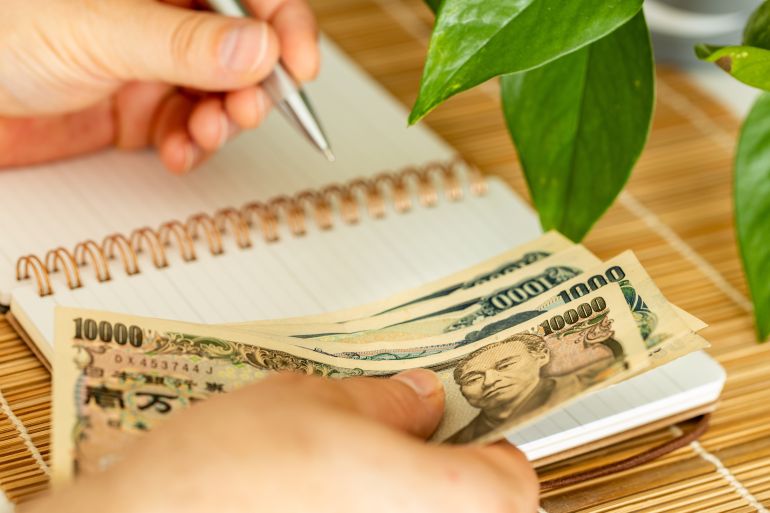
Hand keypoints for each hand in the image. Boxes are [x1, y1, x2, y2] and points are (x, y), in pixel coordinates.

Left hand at [0, 0, 318, 171]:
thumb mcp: (99, 30)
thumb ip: (183, 43)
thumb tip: (259, 48)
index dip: (283, 23)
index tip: (299, 63)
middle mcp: (162, 16)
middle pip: (243, 46)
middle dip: (254, 82)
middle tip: (247, 107)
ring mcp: (153, 62)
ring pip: (221, 91)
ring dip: (225, 119)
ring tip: (210, 130)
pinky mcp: (139, 107)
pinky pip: (189, 126)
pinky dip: (192, 144)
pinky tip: (180, 149)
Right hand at [23, 370, 538, 512]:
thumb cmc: (221, 471)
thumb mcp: (313, 400)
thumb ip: (385, 402)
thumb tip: (421, 399)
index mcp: (431, 499)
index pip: (514, 483)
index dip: (496, 445)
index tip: (470, 425)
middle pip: (478, 512)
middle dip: (448, 471)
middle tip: (410, 437)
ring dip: (404, 494)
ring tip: (357, 466)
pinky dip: (368, 510)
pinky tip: (323, 496)